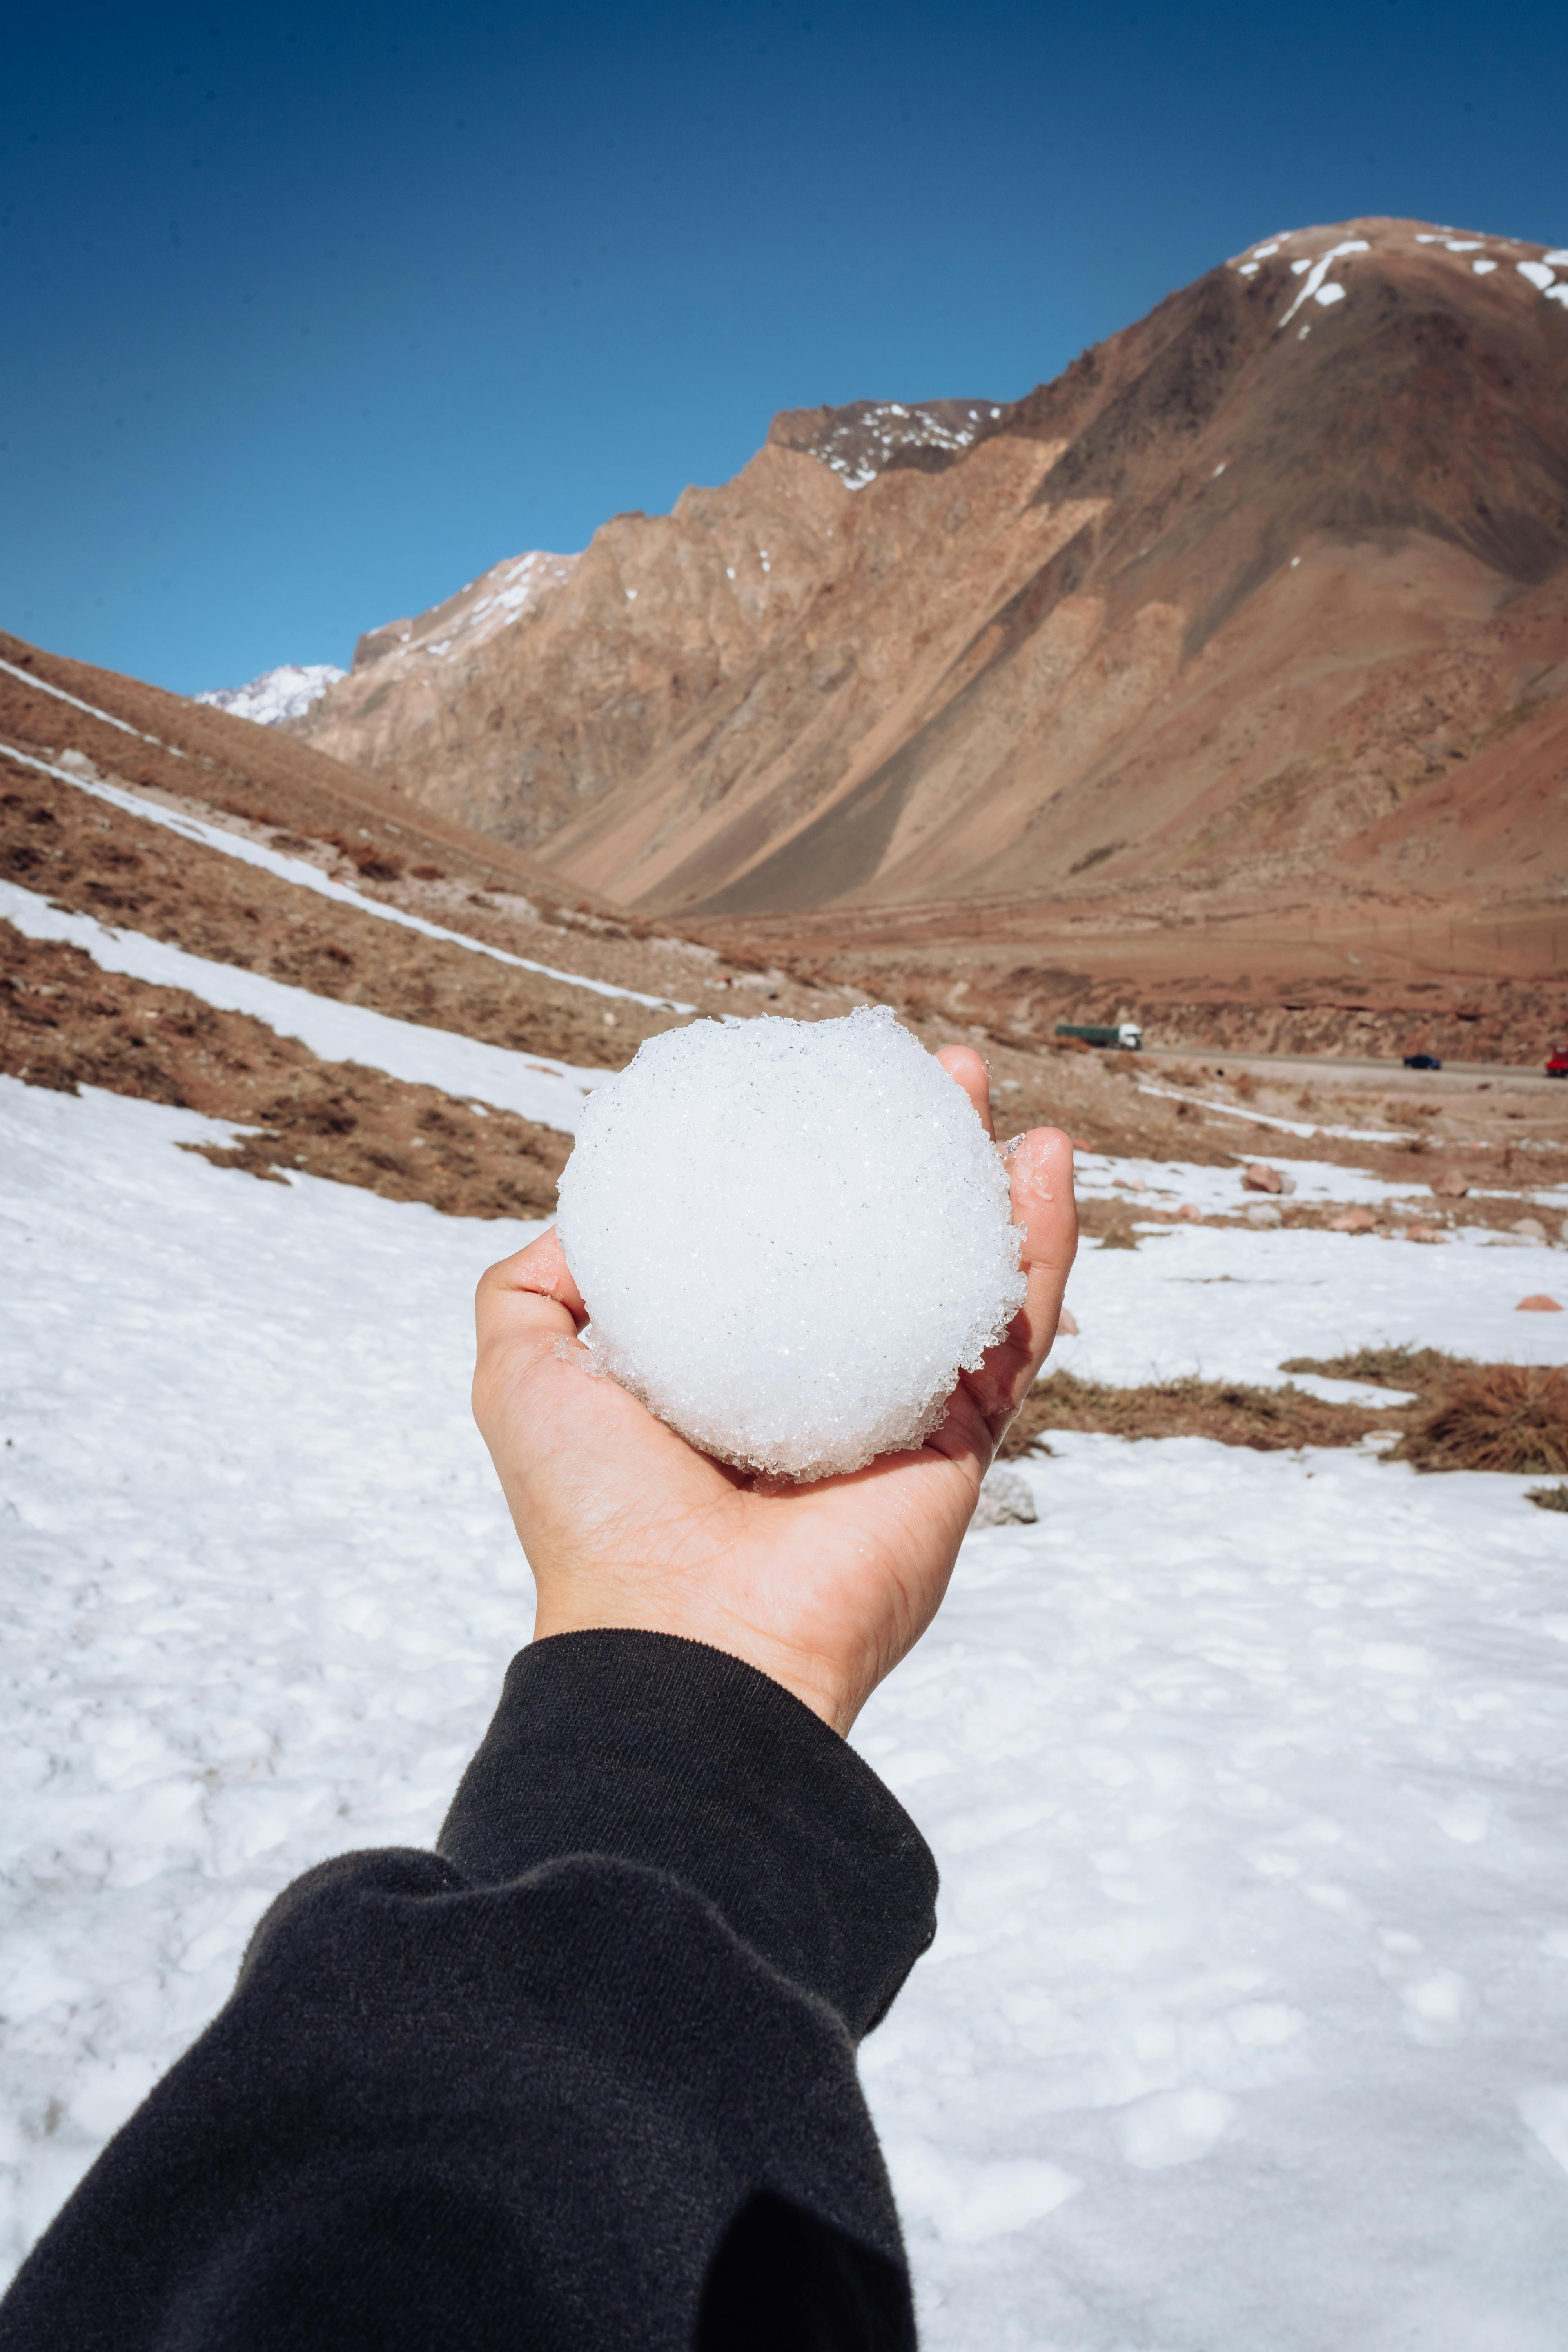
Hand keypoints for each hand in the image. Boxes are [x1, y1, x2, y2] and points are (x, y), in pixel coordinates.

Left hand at [471, 1045, 1076, 1734]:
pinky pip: (1016, 1331)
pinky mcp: (962, 1446)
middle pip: (879, 1243)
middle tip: (918, 1072)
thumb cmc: (594, 1514)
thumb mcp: (521, 1372)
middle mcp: (818, 1387)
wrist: (686, 1638)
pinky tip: (1043, 1164)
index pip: (778, 1245)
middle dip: (904, 1151)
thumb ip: (535, 1289)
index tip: (811, 1086)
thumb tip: (588, 1223)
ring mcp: (897, 1415)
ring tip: (976, 1088)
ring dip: (982, 1175)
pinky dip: (1042, 1247)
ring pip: (959, 1271)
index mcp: (728, 1370)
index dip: (800, 1161)